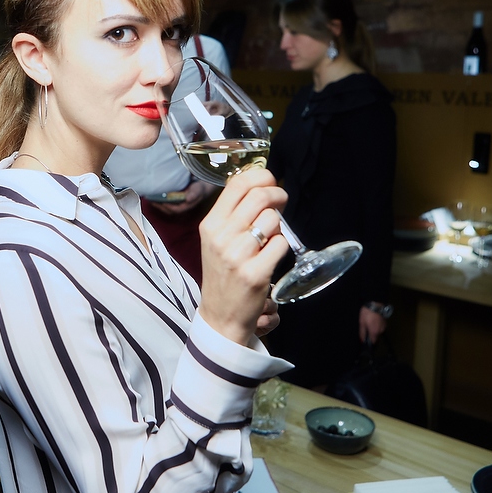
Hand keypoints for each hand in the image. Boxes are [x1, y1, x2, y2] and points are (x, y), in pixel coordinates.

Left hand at [149, 181, 214, 214]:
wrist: (201, 186)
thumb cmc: (199, 188)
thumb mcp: (198, 190)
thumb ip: (194, 194)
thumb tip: (188, 199)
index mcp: (185, 206)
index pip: (175, 210)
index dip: (167, 207)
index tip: (161, 202)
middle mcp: (180, 206)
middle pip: (167, 209)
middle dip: (159, 206)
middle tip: (151, 200)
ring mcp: (176, 204)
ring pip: (165, 206)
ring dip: (157, 203)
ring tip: (150, 198)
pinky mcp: (174, 200)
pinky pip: (165, 202)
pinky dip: (159, 199)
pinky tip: (154, 195)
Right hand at [196, 169, 287, 346]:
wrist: (220, 316)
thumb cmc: (223, 274)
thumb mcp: (217, 240)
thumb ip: (234, 214)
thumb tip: (261, 186)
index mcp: (210, 225)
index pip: (237, 185)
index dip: (260, 176)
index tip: (270, 180)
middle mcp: (221, 237)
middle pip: (259, 197)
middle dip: (278, 194)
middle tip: (281, 201)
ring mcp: (237, 256)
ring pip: (272, 220)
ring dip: (278, 226)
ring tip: (269, 239)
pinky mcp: (255, 273)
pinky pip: (281, 244)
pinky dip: (281, 247)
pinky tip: (271, 256)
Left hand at [358, 305, 386, 342]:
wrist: (375, 303)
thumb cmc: (367, 314)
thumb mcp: (362, 323)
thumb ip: (362, 333)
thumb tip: (362, 340)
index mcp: (374, 332)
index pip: (373, 341)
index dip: (369, 341)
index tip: (366, 338)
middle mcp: (381, 331)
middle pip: (376, 336)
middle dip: (371, 333)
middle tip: (366, 326)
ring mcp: (384, 326)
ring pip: (378, 331)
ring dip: (374, 328)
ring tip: (370, 321)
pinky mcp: (385, 322)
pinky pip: (380, 326)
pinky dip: (377, 325)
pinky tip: (374, 319)